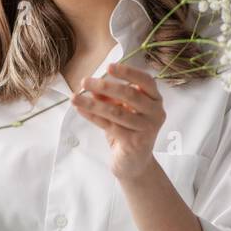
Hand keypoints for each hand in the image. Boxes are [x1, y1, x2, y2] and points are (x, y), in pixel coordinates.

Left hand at [71, 61, 165, 180]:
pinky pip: (109, 125)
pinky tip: (80, 110)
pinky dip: (93, 117)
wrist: (133, 163)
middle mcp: (156, 113)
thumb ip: (110, 98)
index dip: (128, 72)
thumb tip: (91, 86)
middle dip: (104, 86)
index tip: (109, 66)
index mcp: (155, 100)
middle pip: (129, 94)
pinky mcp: (135, 142)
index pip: (145, 81)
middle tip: (85, 81)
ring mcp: (147, 128)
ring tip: (75, 97)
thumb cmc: (128, 132)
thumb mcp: (120, 110)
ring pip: (116, 111)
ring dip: (93, 103)